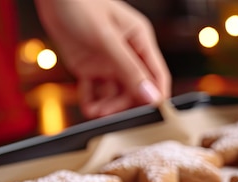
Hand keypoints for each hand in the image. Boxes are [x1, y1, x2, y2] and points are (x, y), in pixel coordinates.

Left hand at [35, 0, 170, 117]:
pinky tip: (88, 106)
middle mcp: (127, 54)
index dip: (156, 95)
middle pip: (135, 89)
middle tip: (108, 114)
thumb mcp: (107, 38)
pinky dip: (91, 100)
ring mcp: (108, 62)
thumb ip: (129, 69)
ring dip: (107, 105)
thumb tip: (151, 96)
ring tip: (94, 111)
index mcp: (140, 41)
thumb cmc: (80, 4)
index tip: (153, 115)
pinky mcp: (90, 67)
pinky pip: (95, 90)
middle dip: (123, 104)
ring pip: (115, 92)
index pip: (157, 75)